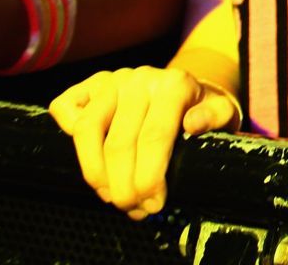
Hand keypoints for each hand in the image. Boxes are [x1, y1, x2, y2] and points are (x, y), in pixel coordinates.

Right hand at [50, 65, 239, 219]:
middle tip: (133, 209)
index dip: (149, 177)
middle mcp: (140, 78)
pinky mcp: (89, 85)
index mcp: (174, 84)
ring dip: (95, 172)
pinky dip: (68, 134)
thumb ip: (215, 117)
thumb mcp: (222, 113)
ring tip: (110, 196)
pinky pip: (65, 108)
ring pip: (88, 131)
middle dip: (123, 186)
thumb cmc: (202, 108)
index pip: (153, 137)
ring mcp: (111, 80)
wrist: (186, 86)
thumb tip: (193, 124)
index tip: (153, 205)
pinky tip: (91, 160)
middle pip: (119, 142)